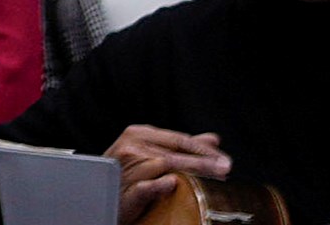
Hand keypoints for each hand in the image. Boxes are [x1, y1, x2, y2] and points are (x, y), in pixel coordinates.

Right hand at [108, 126, 228, 221]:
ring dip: (190, 172)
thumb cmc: (131, 174)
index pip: (179, 139)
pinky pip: (144, 186)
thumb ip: (182, 148)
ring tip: (212, 178)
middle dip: (203, 161)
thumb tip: (213, 139)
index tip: (225, 160)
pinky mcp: (124, 190)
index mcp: (138, 134)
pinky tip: (171, 183)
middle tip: (225, 168)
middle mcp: (130, 147)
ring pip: (163, 166)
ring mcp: (126, 168)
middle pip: (175, 152)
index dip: (204, 150)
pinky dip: (157, 185)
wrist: (104, 194)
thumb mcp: (155, 156)